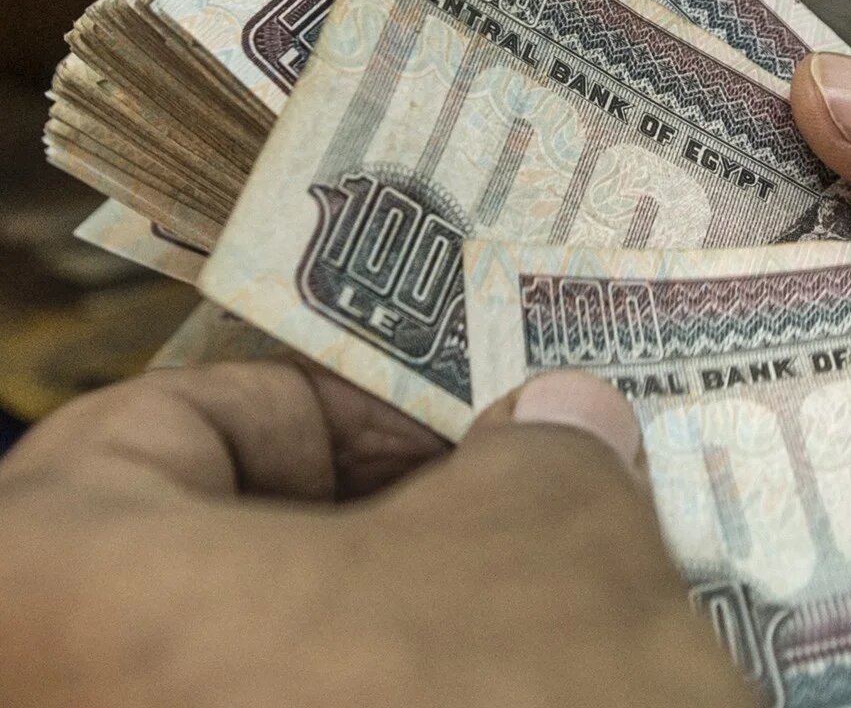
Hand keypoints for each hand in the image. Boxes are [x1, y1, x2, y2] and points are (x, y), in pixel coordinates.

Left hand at [0, 361, 751, 707]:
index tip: (466, 441)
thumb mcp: (554, 546)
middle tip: (517, 540)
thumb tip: (558, 427)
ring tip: (534, 658)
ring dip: (383, 669)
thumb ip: (545, 458)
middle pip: (204, 588)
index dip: (342, 412)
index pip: (170, 428)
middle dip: (377, 555)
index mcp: (43, 591)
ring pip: (246, 703)